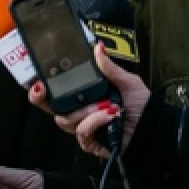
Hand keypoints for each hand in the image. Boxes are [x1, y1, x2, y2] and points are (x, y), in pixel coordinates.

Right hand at [27, 42, 149, 158]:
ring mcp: (83, 127)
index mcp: (84, 94)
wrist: (152, 126)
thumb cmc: (140, 104)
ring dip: (84, 110)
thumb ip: (109, 66)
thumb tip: (98, 47)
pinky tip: (108, 116)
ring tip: (106, 105)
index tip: (35, 77)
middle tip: (41, 89)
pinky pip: (82, 132)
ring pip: (65, 120)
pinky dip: (94, 122)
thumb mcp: (125, 80)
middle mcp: (80, 111)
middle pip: (50, 108)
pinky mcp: (90, 142)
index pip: (56, 91)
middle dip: (40, 98)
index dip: (40, 87)